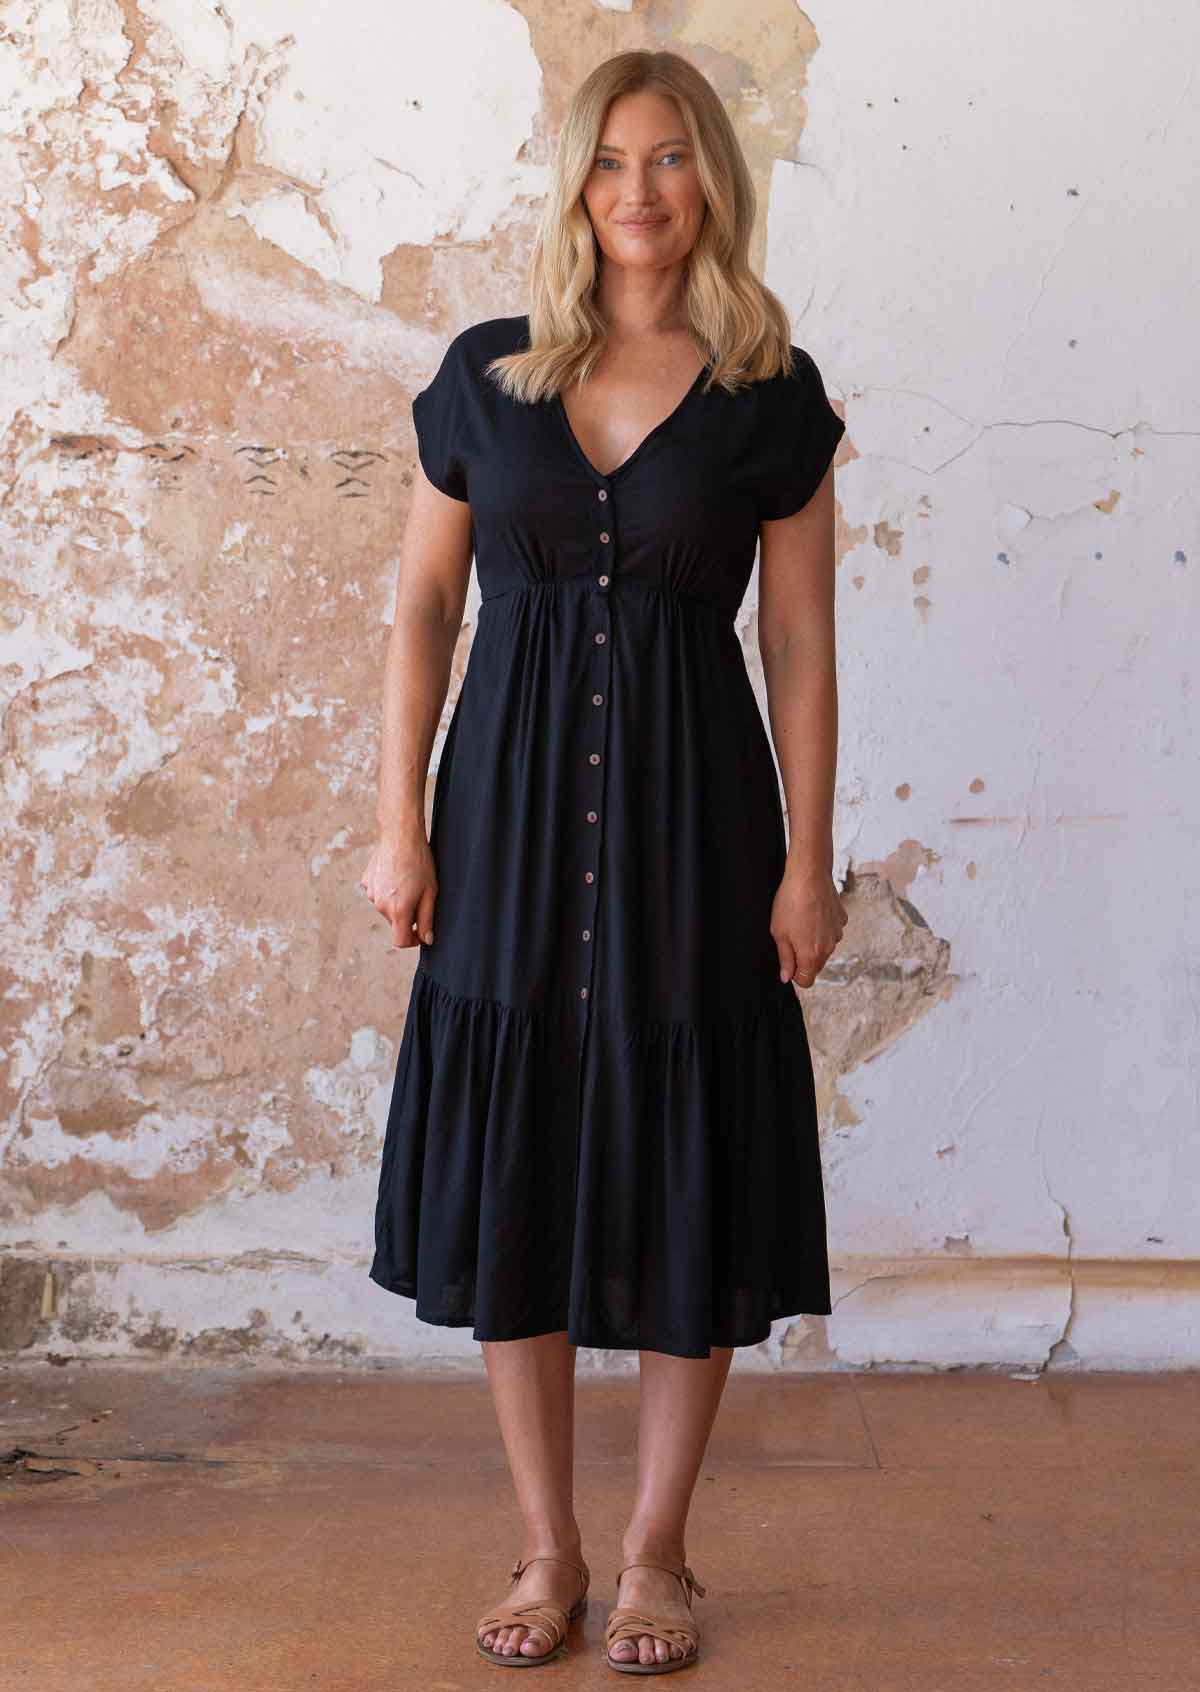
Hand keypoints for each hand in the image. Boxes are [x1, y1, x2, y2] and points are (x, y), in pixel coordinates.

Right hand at [360, 834, 437, 949]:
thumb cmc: (420, 862)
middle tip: (420, 896)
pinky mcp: (366, 882)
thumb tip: (427, 939)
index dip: (413, 941)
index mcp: (398, 910)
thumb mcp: (430, 892)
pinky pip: (378, 894)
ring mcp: (371, 893)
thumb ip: (427, 919)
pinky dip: (387, 891)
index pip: (400, 941)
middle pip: (394, 922)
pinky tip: (396, 875)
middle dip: (407, 917)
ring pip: (386, 908)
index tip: (421, 934)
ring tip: (408, 882)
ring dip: (397, 903)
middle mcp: (380, 905)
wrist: (400, 836)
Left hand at [770, 866, 846, 987]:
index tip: (787, 961)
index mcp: (812, 956)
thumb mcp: (779, 933)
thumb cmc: (791, 902)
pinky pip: (830, 931)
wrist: (809, 876)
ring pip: (824, 947)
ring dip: (813, 941)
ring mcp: (837, 933)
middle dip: (803, 956)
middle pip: (815, 965)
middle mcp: (829, 948)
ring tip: (801, 920)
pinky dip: (822, 927)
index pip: (806, 981)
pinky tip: (812, 912)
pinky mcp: (841, 920)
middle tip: (790, 936)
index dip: (794, 973)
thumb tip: (787, 976)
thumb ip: (785, 958)